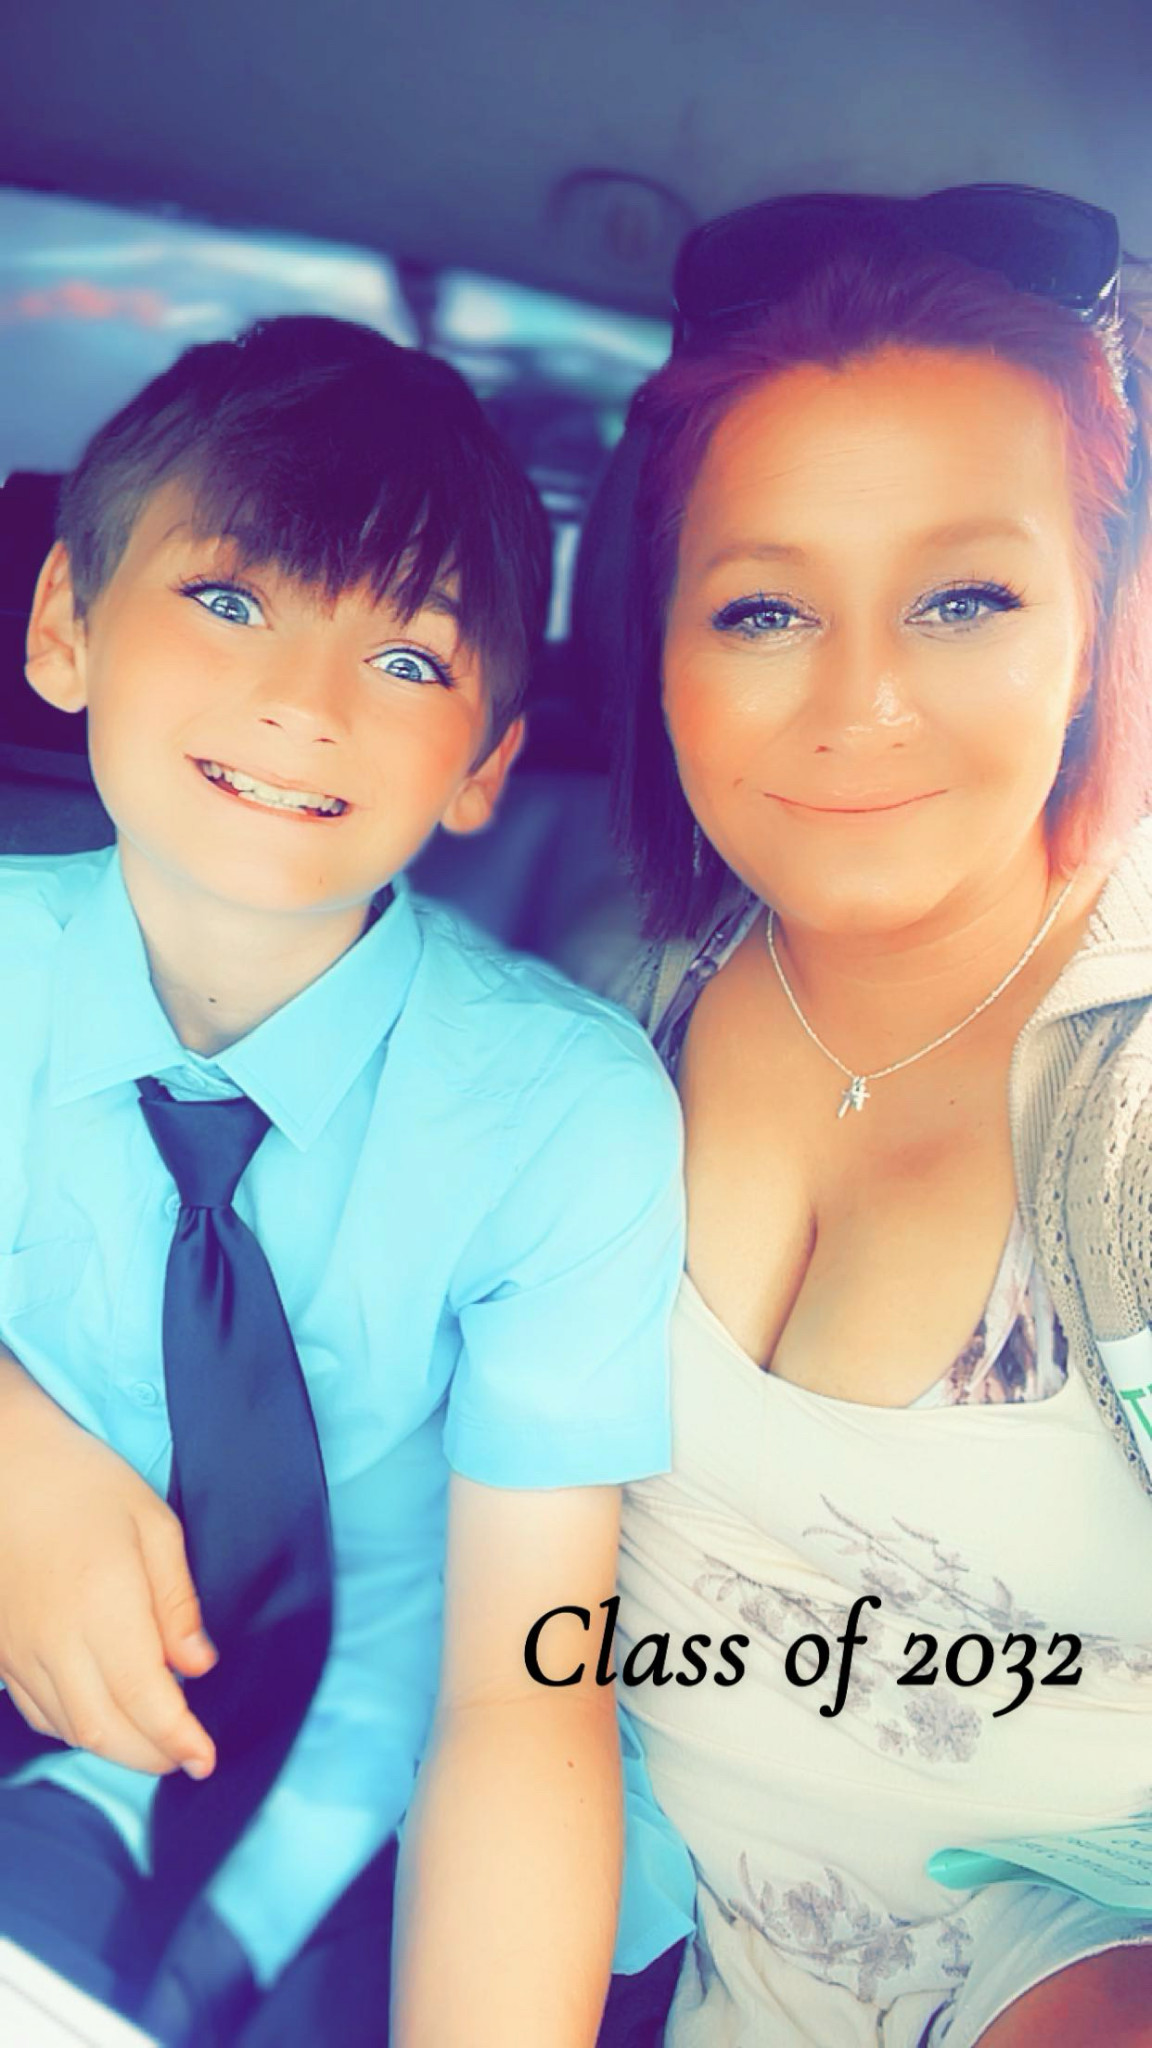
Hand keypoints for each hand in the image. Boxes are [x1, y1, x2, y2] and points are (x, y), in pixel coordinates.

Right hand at [0, 1354, 216, 1777]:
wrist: (4, 1464)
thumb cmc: (84, 1482)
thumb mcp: (153, 1524)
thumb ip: (177, 1601)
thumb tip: (199, 1666)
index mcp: (103, 1603)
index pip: (145, 1698)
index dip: (178, 1739)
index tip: (207, 1759)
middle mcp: (56, 1639)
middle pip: (105, 1730)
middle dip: (152, 1756)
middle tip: (189, 1756)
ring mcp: (20, 1650)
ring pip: (70, 1728)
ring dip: (117, 1747)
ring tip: (156, 1741)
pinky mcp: (0, 1652)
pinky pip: (39, 1712)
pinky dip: (78, 1728)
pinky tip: (106, 1716)